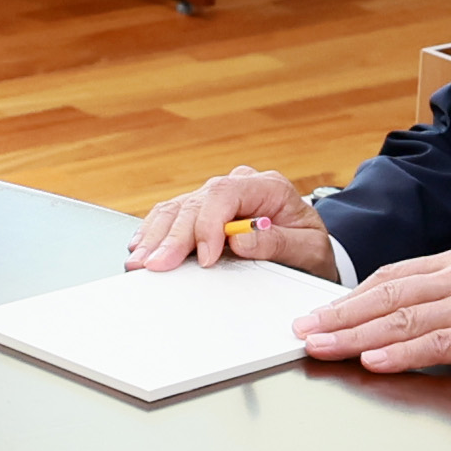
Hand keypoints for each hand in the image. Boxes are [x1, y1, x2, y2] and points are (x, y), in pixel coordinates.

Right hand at [127, 166, 335, 276]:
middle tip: (157, 264)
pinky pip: (173, 216)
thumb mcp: (309, 250)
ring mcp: (219, 198)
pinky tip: (143, 246)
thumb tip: (242, 239)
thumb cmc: (309, 249)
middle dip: (173, 236)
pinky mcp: (204, 212)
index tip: (204, 257)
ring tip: (141, 260)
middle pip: (196, 202)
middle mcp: (240, 186)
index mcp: (268, 187)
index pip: (226, 194)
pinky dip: (155, 232)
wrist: (308, 252)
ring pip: (178, 207)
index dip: (208, 225)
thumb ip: (278, 243)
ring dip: (157, 235)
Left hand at [294, 246, 450, 393]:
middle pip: (391, 296)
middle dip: (342, 316)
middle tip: (308, 330)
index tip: (317, 314)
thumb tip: (365, 317)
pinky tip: (375, 359)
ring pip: (408, 319)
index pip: (390, 276)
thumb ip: (425, 301)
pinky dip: (402, 352)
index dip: (349, 297)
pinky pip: (437, 343)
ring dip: (360, 336)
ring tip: (328, 346)